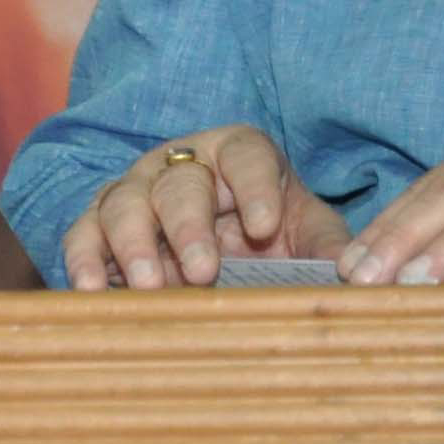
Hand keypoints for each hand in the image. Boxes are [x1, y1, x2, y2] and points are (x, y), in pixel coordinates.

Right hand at [62, 124, 350, 288]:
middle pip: (178, 183)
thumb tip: (360, 278)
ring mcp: (135, 191)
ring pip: (123, 203)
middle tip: (204, 271)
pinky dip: (83, 259)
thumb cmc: (273, 238)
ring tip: (151, 286)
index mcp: (238, 154)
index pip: (245, 155)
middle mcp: (179, 164)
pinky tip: (91, 290)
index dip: (254, 186)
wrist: (224, 256)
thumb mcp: (309, 238)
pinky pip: (83, 234)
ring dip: (133, 244)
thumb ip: (331, 249)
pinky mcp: (100, 224)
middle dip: (189, 226)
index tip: (265, 226)